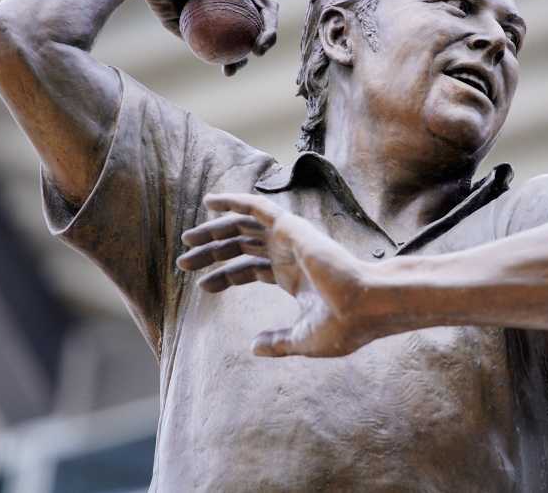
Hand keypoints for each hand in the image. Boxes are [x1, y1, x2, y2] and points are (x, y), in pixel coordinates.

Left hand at [177, 194, 379, 356]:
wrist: (364, 306)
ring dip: (214, 231)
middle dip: (212, 252)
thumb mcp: (303, 339)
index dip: (225, 277)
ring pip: (243, 227)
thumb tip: (254, 348)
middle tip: (183, 261)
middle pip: (242, 247)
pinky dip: (234, 201)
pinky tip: (210, 202)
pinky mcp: (291, 226)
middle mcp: (289, 254)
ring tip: (187, 240)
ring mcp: (290, 239)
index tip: (202, 286)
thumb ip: (278, 343)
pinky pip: (257, 206)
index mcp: (293, 277)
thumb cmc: (344, 325)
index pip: (250, 269)